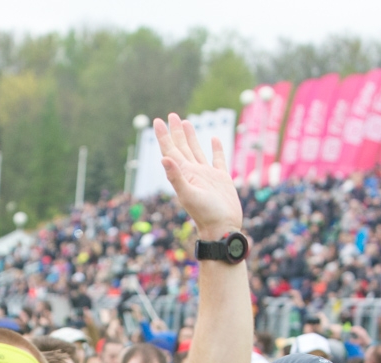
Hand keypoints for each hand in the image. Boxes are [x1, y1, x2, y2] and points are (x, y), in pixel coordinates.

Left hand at [153, 114, 241, 236]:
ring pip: (196, 150)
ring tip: (186, 122)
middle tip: (171, 115)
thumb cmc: (205, 215)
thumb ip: (176, 177)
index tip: (157, 120)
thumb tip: (164, 158)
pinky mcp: (221, 178)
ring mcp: (207, 175)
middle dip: (176, 131)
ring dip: (191, 137)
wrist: (223, 228)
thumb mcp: (189, 195)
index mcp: (184, 174)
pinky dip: (215, 148)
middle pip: (181, 147)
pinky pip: (218, 159)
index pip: (170, 150)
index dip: (163, 136)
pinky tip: (214, 138)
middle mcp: (193, 172)